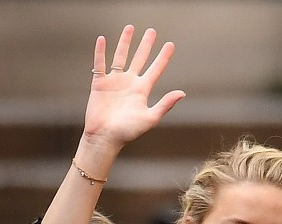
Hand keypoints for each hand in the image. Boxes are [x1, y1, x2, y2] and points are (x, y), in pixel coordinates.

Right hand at [82, 25, 185, 152]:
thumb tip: (182, 93)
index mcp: (142, 91)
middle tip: (152, 31)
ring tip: (130, 28)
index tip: (170, 44)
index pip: (155, 69)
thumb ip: (165, 104)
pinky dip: (100, 52)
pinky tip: (103, 39)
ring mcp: (114, 82)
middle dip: (146, 45)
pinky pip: (100, 64)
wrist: (105, 138)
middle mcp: (129, 83)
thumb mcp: (150, 118)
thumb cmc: (128, 132)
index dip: (163, 57)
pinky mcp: (100, 84)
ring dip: (125, 43)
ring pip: (121, 57)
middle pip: (139, 59)